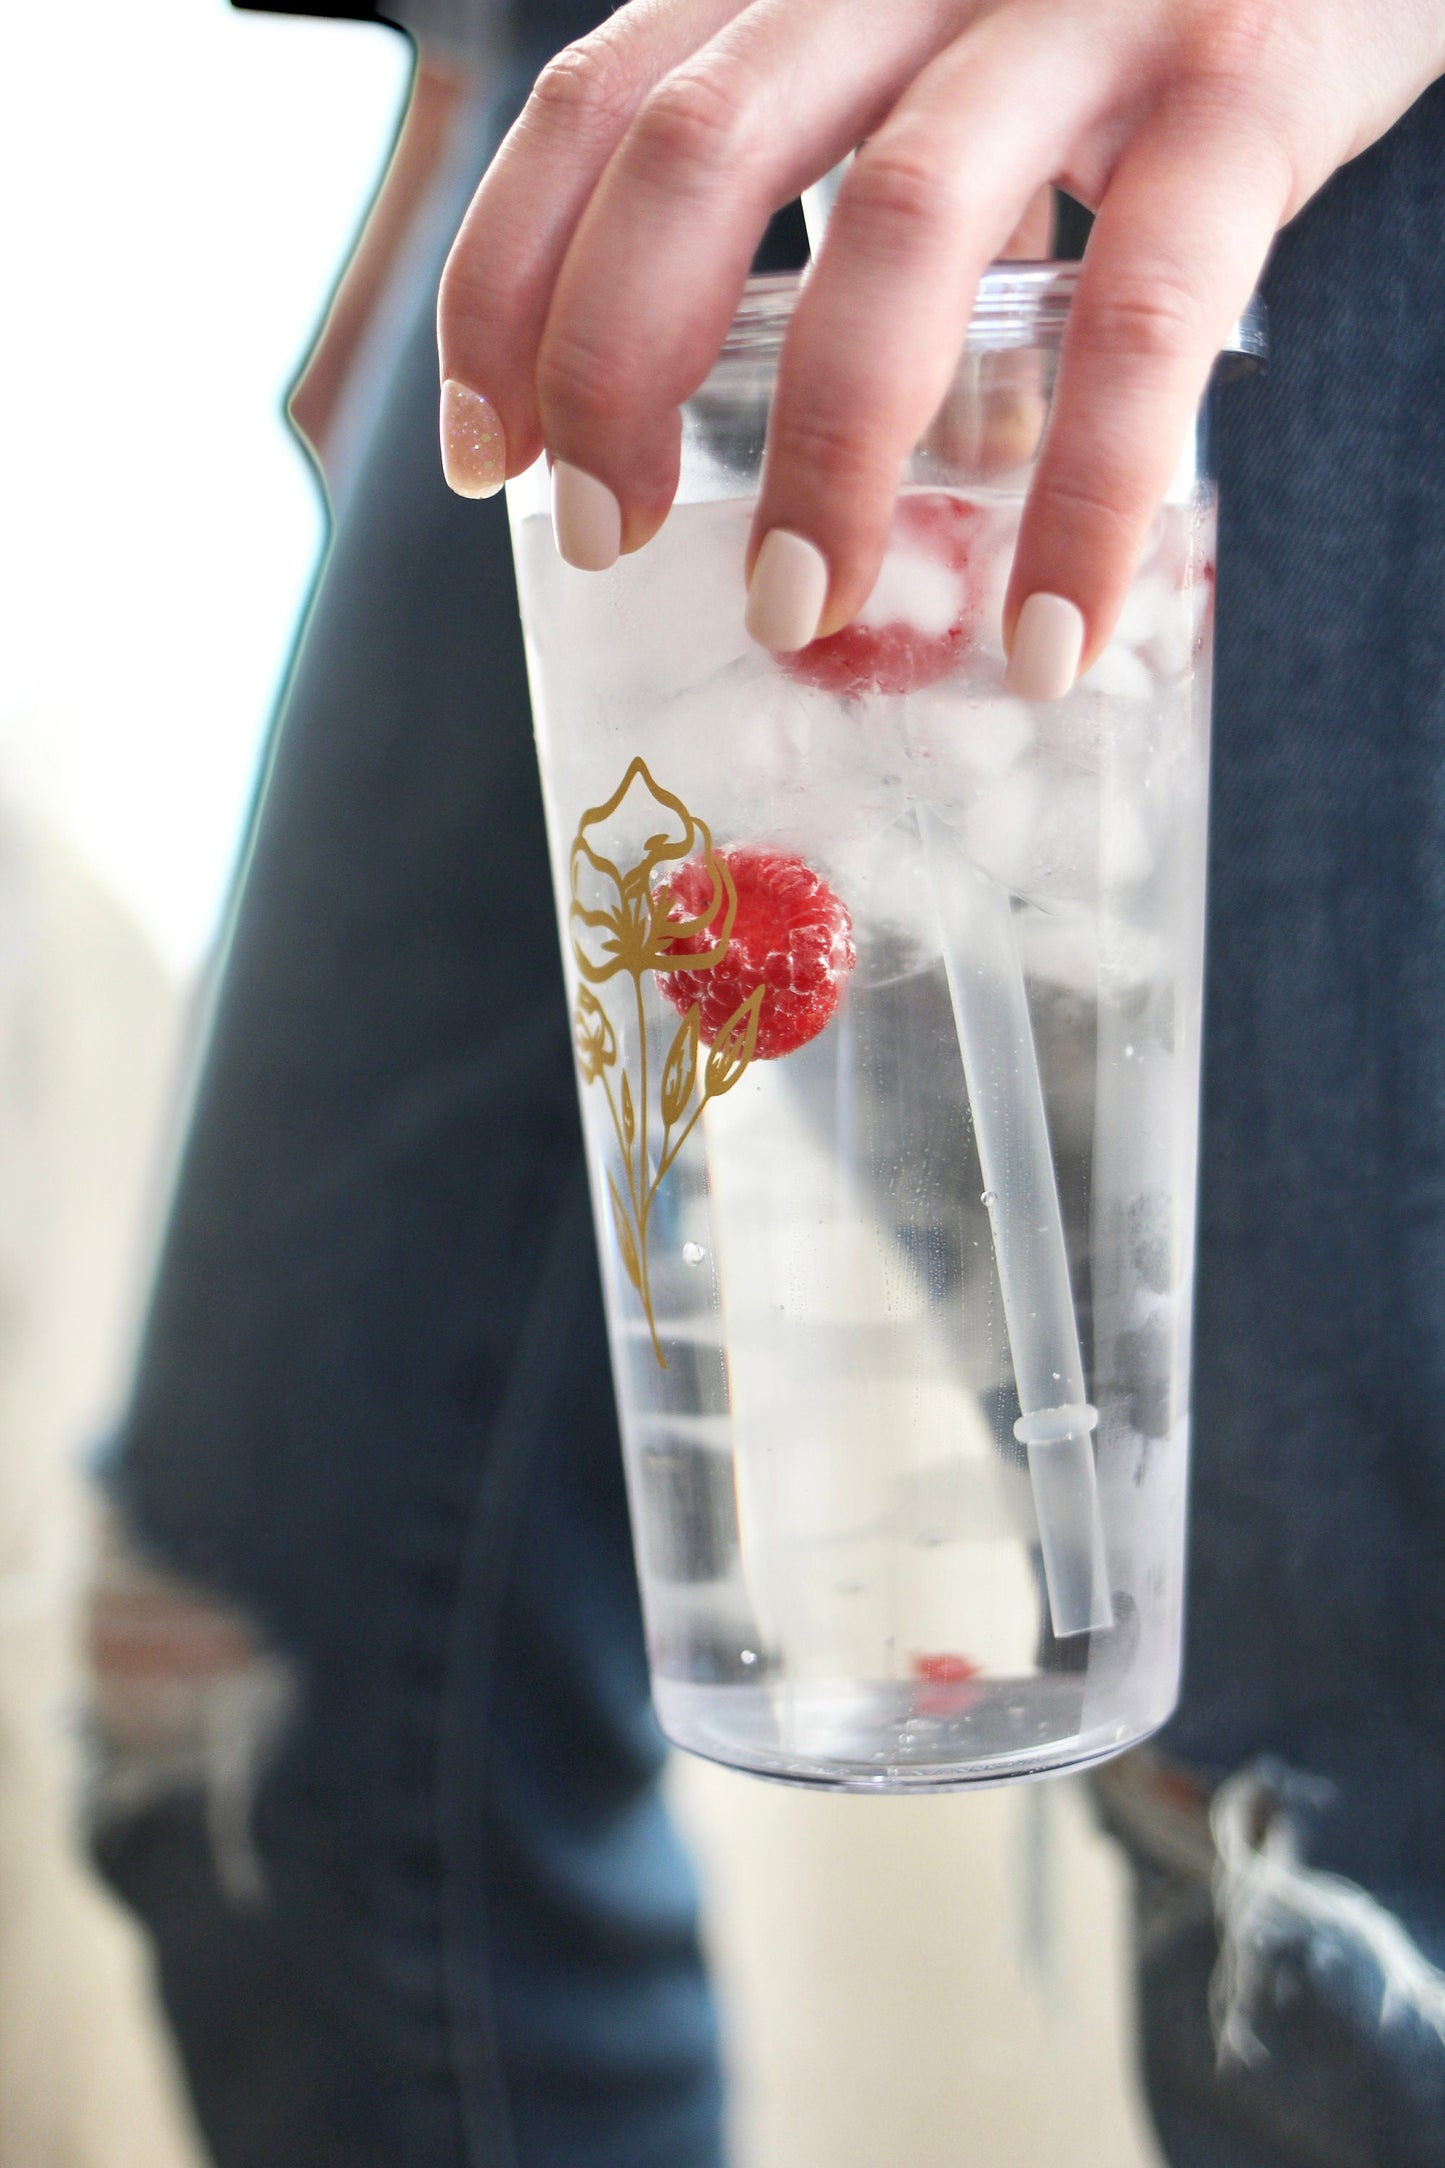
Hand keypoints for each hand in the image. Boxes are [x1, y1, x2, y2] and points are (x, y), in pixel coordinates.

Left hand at [436, 0, 1444, 692]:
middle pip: (696, 148)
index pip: (598, 96)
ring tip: (794, 614)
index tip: (483, 453)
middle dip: (615, 366)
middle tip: (604, 541)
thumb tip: (848, 454)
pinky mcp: (1246, 82)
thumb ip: (885, 198)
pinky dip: (1089, 495)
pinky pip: (1143, 315)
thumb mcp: (967, 66)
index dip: (508, 279)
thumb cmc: (1152, 3)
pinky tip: (1050, 637)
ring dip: (825, 452)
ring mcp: (1081, 6)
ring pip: (900, 228)